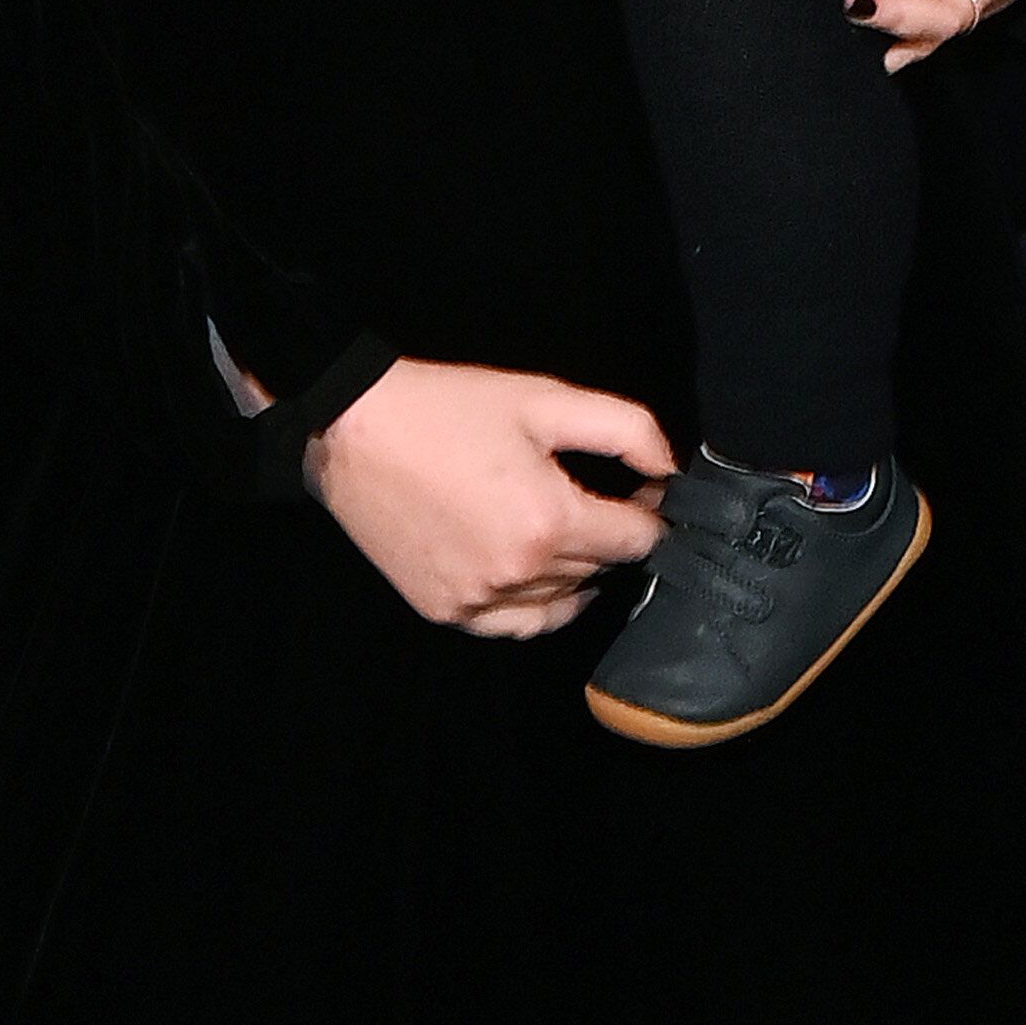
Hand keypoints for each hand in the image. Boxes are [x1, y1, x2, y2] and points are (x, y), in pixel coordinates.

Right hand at [300, 358, 673, 638]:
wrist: (355, 431)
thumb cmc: (452, 409)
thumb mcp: (548, 399)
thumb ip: (626, 430)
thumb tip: (670, 469)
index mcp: (551, 522)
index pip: (638, 541)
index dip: (651, 512)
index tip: (642, 491)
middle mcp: (519, 574)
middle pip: (601, 568)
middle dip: (611, 534)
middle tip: (600, 498)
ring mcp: (478, 600)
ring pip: (562, 600)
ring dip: (575, 569)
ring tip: (563, 528)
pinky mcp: (444, 611)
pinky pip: (514, 625)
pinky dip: (536, 605)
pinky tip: (538, 574)